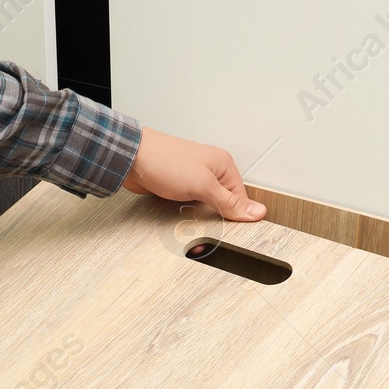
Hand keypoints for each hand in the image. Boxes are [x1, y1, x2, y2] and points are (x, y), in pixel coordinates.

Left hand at [122, 127, 266, 221]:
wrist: (131, 158)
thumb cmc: (164, 161)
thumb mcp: (203, 185)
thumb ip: (229, 201)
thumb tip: (257, 211)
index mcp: (223, 164)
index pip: (240, 196)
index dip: (236, 214)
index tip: (232, 230)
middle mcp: (210, 170)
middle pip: (224, 201)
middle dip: (217, 215)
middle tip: (208, 224)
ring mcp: (193, 178)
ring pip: (206, 204)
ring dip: (200, 215)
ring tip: (192, 218)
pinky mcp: (178, 186)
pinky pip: (190, 204)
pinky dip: (186, 212)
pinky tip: (181, 215)